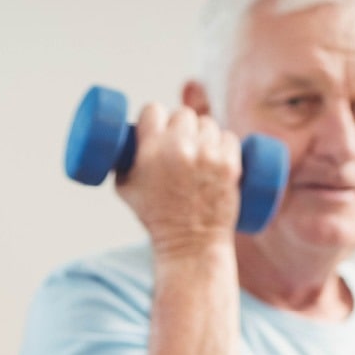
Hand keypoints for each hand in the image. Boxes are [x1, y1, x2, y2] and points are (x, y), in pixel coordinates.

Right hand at [115, 103, 242, 255]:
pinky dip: (222, 145)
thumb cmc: (154, 217)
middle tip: (177, 143)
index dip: (153, 117)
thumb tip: (125, 141)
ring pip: (207, 123)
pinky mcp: (230, 163)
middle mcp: (179, 149)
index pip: (153, 110)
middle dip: (179, 126)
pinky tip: (215, 156)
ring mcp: (207, 155)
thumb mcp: (125, 190)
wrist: (189, 244)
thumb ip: (124, 162)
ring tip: (197, 153)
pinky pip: (228, 136)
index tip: (155, 126)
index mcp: (150, 152)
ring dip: (202, 133)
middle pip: (182, 114)